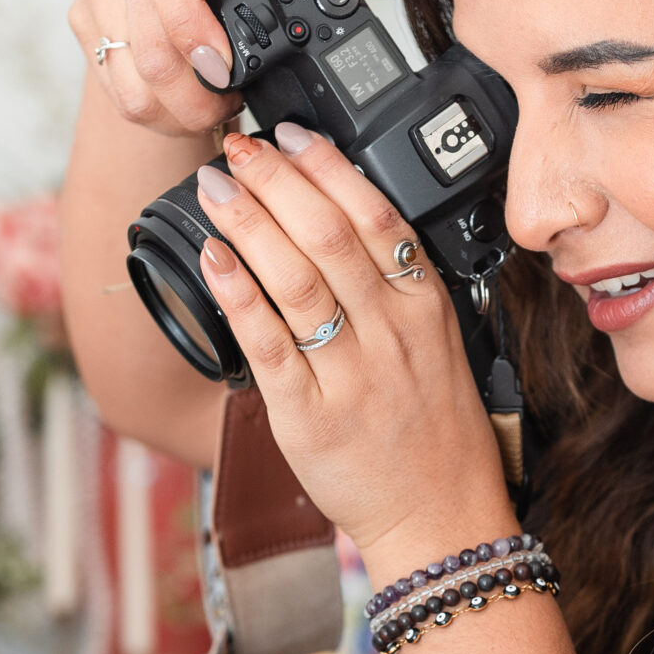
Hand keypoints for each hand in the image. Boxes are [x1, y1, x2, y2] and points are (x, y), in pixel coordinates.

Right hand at [68, 0, 410, 138]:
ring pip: (129, 77)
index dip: (190, 22)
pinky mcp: (85, 20)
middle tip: (235, 101)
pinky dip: (157, 112)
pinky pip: (116, 90)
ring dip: (178, 109)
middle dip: (197, 92)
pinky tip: (188, 102)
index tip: (223, 65)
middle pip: (145, 41)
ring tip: (217, 103)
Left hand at [192, 124, 515, 581]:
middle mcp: (390, 332)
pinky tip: (213, 257)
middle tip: (236, 148)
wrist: (441, 519)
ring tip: (216, 187)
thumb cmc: (435, 434)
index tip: (289, 134)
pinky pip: (268, 342)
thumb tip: (337, 221)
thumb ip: (396, 288)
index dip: (326, 166)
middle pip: (327, 234)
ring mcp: (350, 373)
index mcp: (424, 307)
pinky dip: (238, 293)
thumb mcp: (438, 345)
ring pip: (295, 278)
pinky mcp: (309, 414)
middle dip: (275, 180)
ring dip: (248, 222)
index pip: (376, 215)